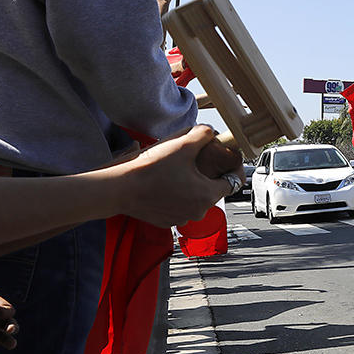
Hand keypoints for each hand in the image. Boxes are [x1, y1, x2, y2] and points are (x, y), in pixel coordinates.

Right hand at [116, 125, 236, 225]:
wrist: (120, 189)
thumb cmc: (151, 169)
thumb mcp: (183, 144)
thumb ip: (204, 135)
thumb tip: (211, 132)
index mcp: (207, 195)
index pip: (233, 182)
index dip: (233, 167)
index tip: (230, 159)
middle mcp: (198, 212)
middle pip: (213, 190)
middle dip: (210, 174)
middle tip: (198, 160)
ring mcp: (181, 219)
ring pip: (195, 198)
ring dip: (192, 185)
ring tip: (178, 170)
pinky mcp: (166, 221)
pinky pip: (179, 206)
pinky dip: (177, 195)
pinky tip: (166, 182)